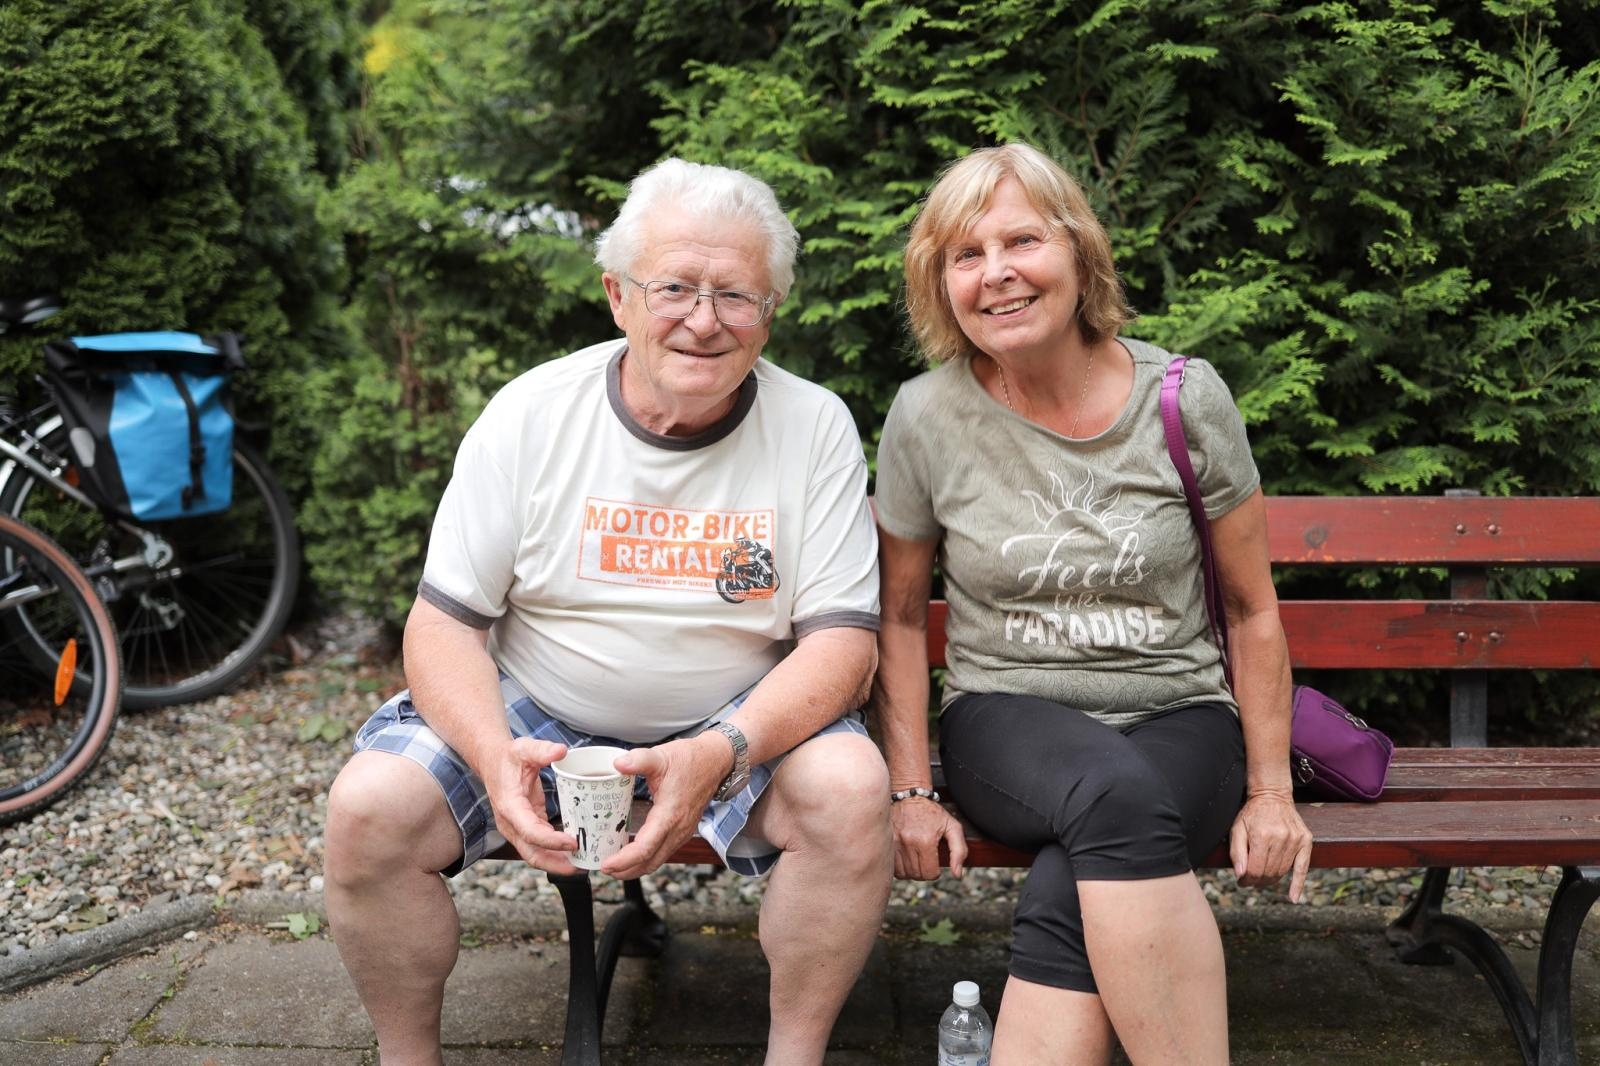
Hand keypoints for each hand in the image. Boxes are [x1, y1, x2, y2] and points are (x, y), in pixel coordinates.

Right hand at [484, 736, 579, 874]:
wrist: (493, 762)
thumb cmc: (508, 757)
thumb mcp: (524, 748)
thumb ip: (541, 750)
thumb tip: (561, 751)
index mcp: (510, 806)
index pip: (530, 832)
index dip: (552, 841)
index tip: (574, 842)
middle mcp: (511, 823)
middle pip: (531, 853)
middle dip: (555, 864)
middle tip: (582, 867)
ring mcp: (517, 828)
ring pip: (535, 854)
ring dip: (557, 862)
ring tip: (583, 864)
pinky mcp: (525, 827)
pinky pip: (539, 846)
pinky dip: (555, 852)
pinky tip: (574, 852)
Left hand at [601, 734, 728, 879]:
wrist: (715, 760)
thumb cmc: (690, 759)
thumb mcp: (661, 756)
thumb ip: (639, 759)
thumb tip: (617, 763)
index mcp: (670, 815)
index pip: (645, 848)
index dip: (623, 860)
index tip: (605, 864)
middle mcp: (678, 829)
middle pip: (649, 862)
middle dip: (625, 871)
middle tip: (603, 867)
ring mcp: (682, 832)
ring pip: (657, 860)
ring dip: (635, 867)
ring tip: (614, 865)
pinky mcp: (682, 831)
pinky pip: (663, 852)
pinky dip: (646, 858)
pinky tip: (633, 852)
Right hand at [892, 796, 966, 879]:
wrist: (910, 795)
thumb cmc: (932, 811)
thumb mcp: (953, 827)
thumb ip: (959, 851)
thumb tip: (957, 874)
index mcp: (926, 840)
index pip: (930, 873)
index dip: (935, 872)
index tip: (934, 863)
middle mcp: (909, 842)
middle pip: (917, 875)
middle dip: (924, 872)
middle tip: (926, 860)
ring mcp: (895, 842)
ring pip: (903, 873)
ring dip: (911, 871)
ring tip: (915, 859)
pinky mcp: (886, 841)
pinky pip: (892, 867)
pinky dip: (899, 867)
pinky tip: (905, 858)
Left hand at [1228, 789, 1312, 901]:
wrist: (1272, 796)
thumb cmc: (1251, 813)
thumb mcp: (1236, 828)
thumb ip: (1236, 852)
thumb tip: (1240, 875)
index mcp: (1261, 835)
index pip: (1255, 870)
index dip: (1247, 880)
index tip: (1241, 881)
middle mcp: (1281, 838)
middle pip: (1269, 872)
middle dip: (1257, 881)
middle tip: (1250, 880)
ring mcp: (1295, 840)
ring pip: (1282, 871)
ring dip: (1271, 879)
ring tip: (1262, 878)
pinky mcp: (1306, 840)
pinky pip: (1303, 867)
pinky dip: (1298, 884)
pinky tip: (1293, 898)